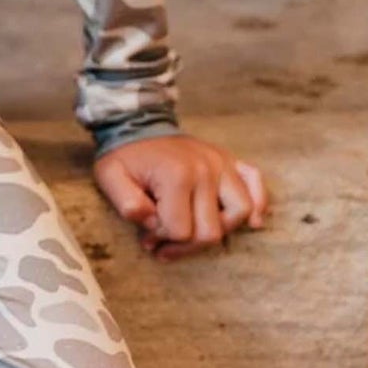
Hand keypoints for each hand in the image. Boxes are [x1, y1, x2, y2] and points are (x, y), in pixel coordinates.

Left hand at [92, 133, 267, 261]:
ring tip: (193, 231)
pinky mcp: (231, 161)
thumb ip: (124, 201)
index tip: (146, 233)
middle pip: (211, 231)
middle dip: (185, 243)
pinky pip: (256, 184)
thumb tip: (146, 220)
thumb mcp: (109, 176)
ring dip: (217, 230)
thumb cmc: (125, 157)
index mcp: (177, 174)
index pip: (181, 231)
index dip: (162, 238)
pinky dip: (258, 203)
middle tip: (162, 239)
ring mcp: (222, 164)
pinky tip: (251, 222)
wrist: (137, 124)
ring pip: (240, 213)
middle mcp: (206, 169)